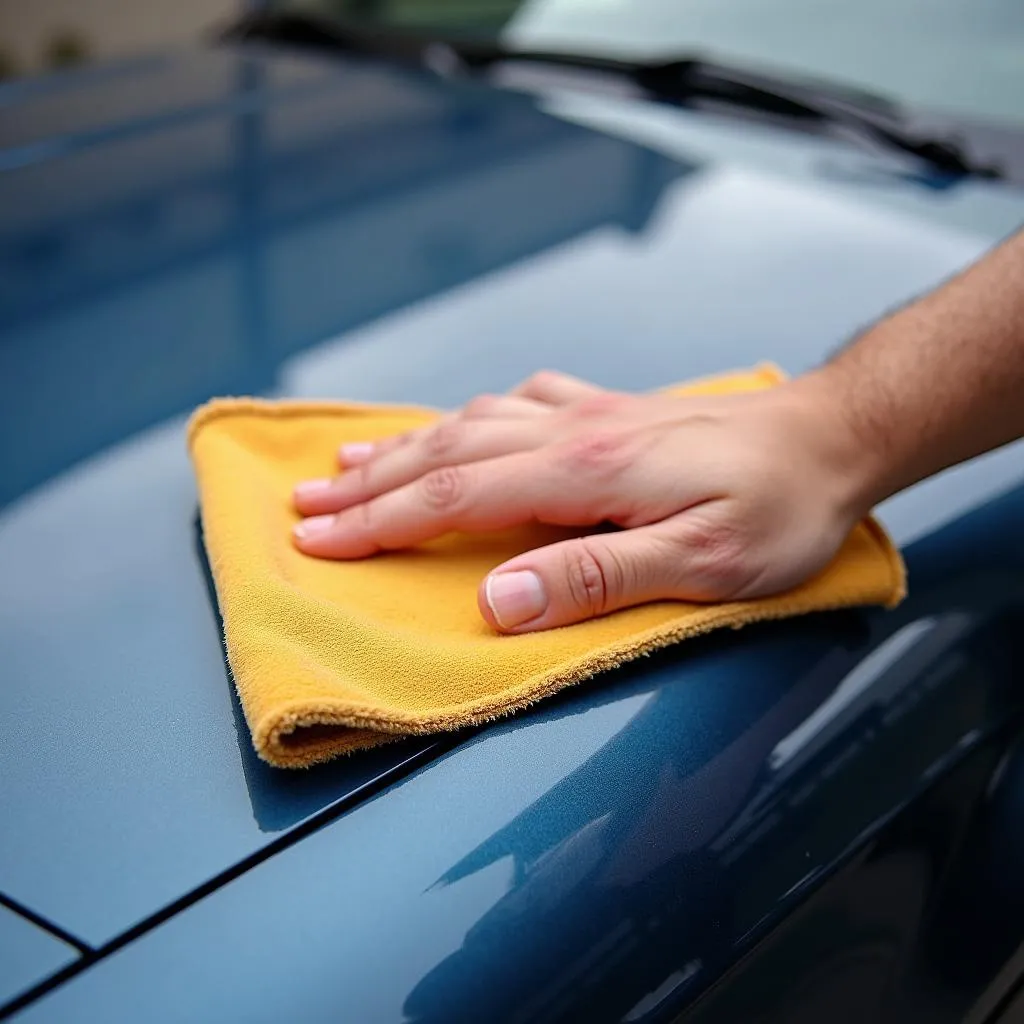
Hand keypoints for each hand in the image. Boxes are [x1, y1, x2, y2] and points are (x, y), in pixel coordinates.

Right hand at [292, 371, 868, 632]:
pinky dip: (470, 417)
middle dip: (367, 485)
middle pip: (445, 453)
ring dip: (402, 445)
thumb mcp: (703, 563)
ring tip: (344, 463)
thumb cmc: (777, 507)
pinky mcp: (608, 411)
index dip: (378, 521)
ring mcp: (586, 414)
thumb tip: (501, 600)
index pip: (453, 495)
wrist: (829, 436)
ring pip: (470, 421)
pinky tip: (461, 421)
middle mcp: (569, 432)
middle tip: (301, 506)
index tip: (316, 541)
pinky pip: (518, 404)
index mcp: (581, 472)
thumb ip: (598, 578)